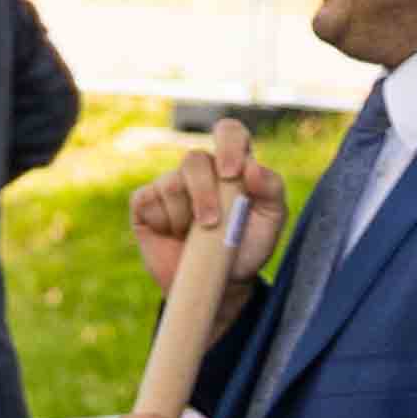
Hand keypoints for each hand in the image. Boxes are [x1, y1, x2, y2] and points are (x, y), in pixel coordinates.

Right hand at [129, 131, 271, 301]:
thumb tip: (252, 166)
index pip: (229, 133)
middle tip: (211, 224)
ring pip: (170, 184)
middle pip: (194, 160)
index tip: (231, 173)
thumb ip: (271, 190)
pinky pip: (147, 201)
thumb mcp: (271, 222)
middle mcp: (201, 170)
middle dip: (203, 194)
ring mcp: (170, 185)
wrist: (217, 284)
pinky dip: (162, 221)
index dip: (228, 145)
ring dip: (184, 216)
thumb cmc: (246, 247)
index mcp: (233, 166)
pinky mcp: (145, 203)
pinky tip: (172, 235)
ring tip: (196, 238)